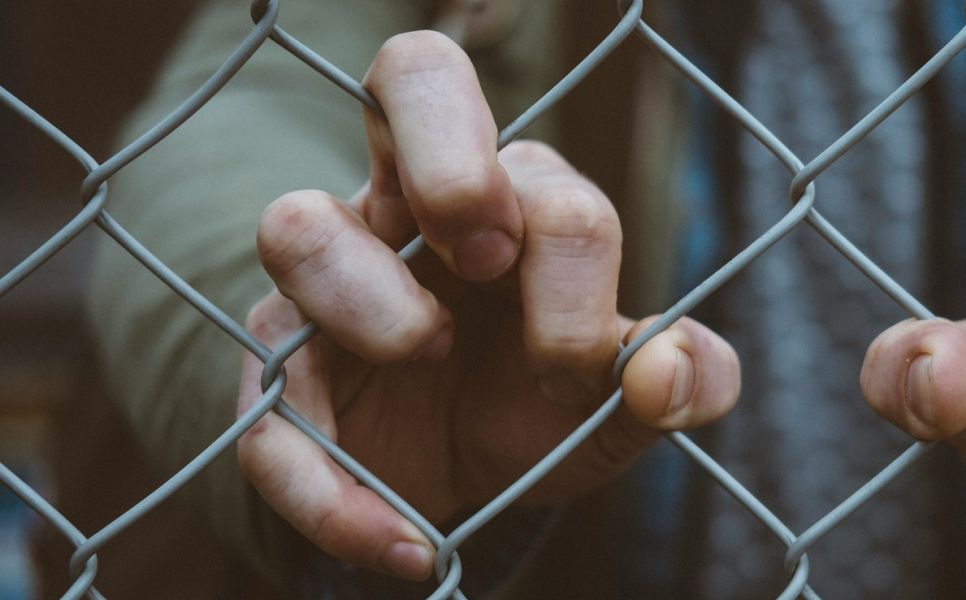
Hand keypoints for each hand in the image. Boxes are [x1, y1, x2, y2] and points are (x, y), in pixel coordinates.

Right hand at [235, 31, 739, 581]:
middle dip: (453, 157)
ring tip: (428, 356)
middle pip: (413, 76)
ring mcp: (333, 281)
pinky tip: (407, 544)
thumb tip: (672, 367)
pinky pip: (268, 409)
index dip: (568, 260)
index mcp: (517, 200)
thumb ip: (684, 381)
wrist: (457, 488)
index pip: (542, 175)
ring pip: (297, 224)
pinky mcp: (280, 373)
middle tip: (487, 254)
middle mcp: (415, 207)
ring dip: (370, 298)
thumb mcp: (626, 404)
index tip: (577, 358)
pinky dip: (333, 490)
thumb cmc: (542, 406)